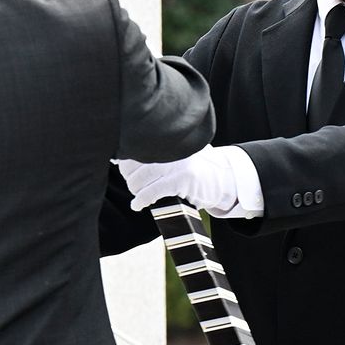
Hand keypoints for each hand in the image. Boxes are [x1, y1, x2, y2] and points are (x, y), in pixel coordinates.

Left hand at [119, 145, 257, 216]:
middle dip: (131, 180)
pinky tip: (138, 205)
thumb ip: (155, 153)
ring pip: (138, 180)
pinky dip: (141, 201)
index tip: (128, 173)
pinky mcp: (182, 179)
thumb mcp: (176, 153)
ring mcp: (176, 162)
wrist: (225, 178)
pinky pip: (151, 192)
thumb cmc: (195, 168)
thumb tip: (119, 160)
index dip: (126, 166)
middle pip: (131, 167)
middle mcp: (170, 148)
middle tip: (137, 187)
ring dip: (136, 192)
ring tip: (141, 195)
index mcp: (165, 140)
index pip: (132, 150)